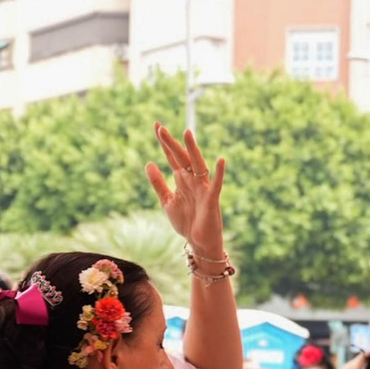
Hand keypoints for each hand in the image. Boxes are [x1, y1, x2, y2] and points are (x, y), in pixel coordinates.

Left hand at [145, 123, 226, 260]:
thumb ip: (158, 183)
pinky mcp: (212, 200)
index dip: (164, 143)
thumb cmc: (186, 221)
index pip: (172, 157)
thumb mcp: (167, 201)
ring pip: (198, 165)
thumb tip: (148, 163)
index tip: (156, 126)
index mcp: (182, 180)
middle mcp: (193, 180)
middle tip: (160, 128)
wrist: (199, 242)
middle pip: (181, 157)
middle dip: (171, 143)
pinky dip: (220, 173)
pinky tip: (221, 161)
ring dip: (192, 150)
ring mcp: (203, 188)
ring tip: (187, 133)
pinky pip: (216, 185)